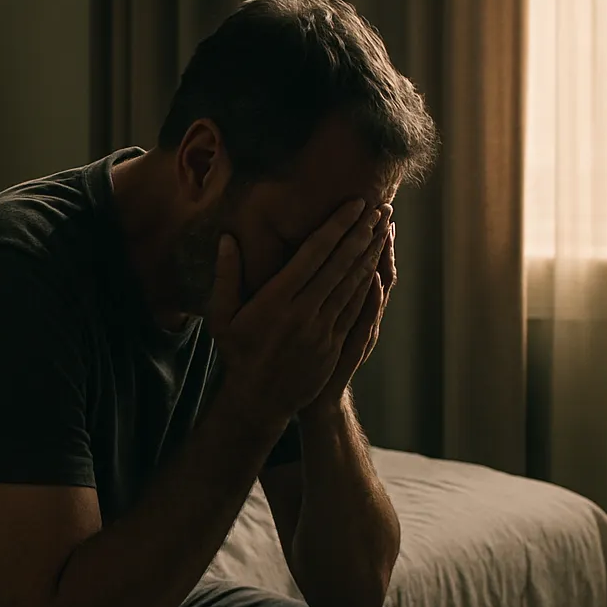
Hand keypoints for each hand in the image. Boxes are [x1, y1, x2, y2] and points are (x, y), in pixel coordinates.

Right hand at [206, 199, 385, 427]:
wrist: (258, 401)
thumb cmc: (236, 353)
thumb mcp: (222, 316)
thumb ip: (226, 276)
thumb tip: (228, 239)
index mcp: (276, 300)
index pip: (313, 254)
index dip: (337, 227)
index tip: (354, 205)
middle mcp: (303, 312)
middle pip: (340, 265)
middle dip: (362, 234)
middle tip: (380, 208)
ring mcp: (322, 330)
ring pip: (353, 285)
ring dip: (371, 255)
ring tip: (384, 230)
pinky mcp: (333, 345)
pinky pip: (356, 310)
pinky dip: (369, 286)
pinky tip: (378, 268)